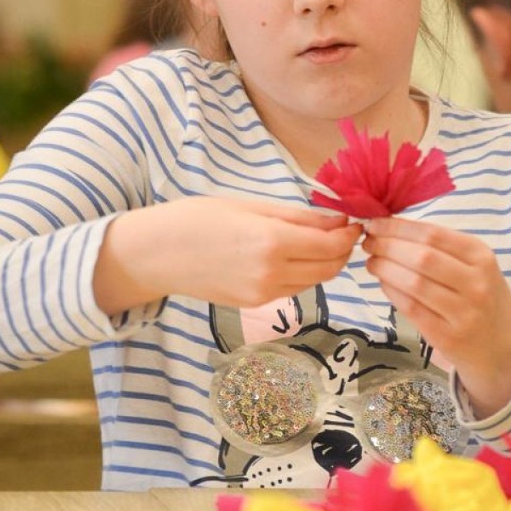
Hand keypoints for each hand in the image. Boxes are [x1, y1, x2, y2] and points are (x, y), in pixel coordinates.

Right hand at [94, 196, 360, 314]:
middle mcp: (272, 274)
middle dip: (343, 250)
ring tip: (317, 241)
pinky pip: (293, 289)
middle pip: (330, 268)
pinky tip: (294, 256)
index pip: (332, 245)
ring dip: (325, 263)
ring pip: (315, 282)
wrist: (156, 255)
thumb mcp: (250, 206)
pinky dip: (304, 274)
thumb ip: (297, 217)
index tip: (354, 220)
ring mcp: (263, 294)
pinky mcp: (254, 304)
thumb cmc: (197, 218)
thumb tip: (337, 221)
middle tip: (341, 231)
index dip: (350, 234)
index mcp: (272, 242)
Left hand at [362, 217, 510, 416]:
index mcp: (481, 255)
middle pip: (422, 257)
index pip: (432, 234)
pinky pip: (411, 308)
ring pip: (414, 283)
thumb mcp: (474, 265)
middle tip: (368, 243)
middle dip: (387, 246)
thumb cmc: (481, 296)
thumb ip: (440, 247)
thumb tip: (390, 228)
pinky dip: (391, 292)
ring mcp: (463, 312)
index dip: (398, 228)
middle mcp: (475, 282)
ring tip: (372, 262)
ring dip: (384, 269)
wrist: (504, 344)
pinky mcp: (448, 336)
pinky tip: (383, 283)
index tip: (374, 223)